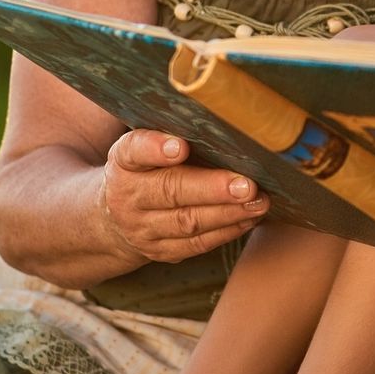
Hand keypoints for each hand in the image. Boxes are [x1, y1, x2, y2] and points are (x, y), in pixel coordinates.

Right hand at [99, 129, 269, 263]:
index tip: (181, 147)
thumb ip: (175, 134)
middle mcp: (128, 196)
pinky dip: (227, 231)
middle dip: (212, 188)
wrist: (117, 217)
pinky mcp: (161, 250)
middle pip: (170, 191)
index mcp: (124, 162)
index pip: (135, 151)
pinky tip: (249, 217)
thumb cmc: (148, 169)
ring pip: (187, 222)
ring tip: (258, 201)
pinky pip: (197, 243)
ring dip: (228, 212)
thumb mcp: (147, 147)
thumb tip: (225, 123)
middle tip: (246, 185)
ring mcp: (142, 228)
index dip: (156, 148)